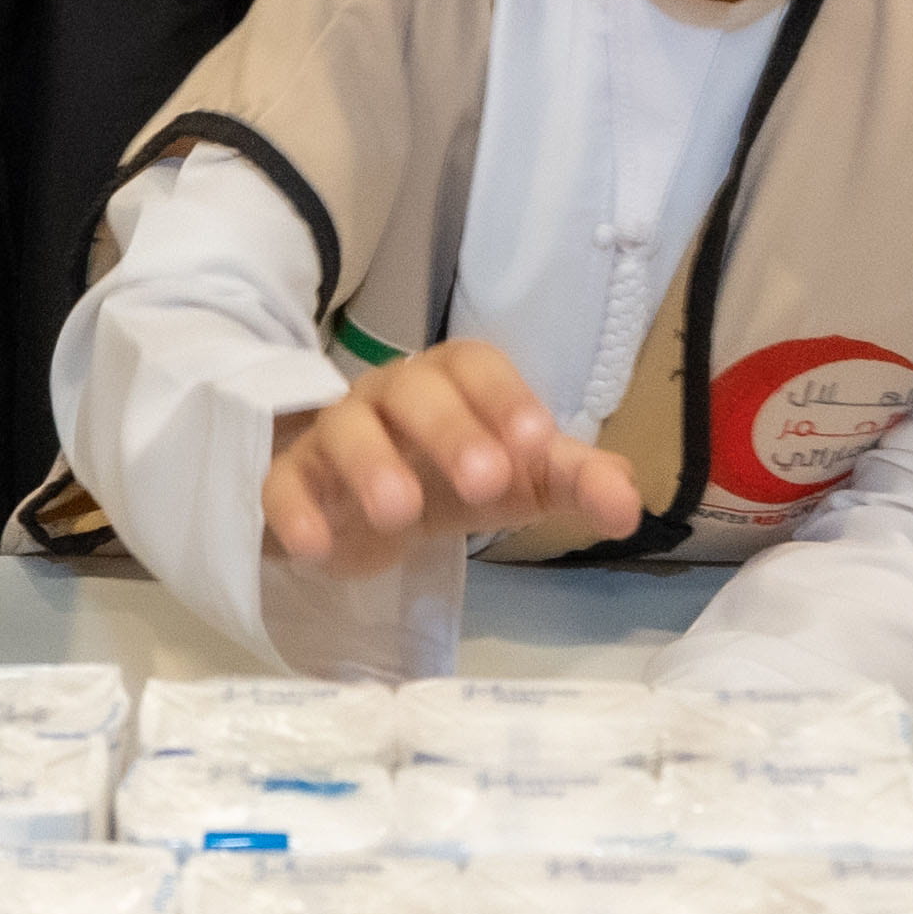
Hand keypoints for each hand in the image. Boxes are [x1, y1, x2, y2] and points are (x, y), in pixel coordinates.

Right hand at [264, 336, 644, 570]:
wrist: (360, 505)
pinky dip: (295, 512)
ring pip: (347, 430)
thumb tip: (630, 506)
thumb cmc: (451, 475)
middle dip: (451, 430)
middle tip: (487, 483)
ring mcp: (335, 436)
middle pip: (414, 391)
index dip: (506, 398)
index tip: (539, 444)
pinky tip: (316, 548)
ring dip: (372, 466)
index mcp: (451, 383)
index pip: (475, 365)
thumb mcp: (521, 478)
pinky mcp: (292, 483)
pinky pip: (282, 484)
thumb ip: (576, 482)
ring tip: (399, 515)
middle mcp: (390, 396)